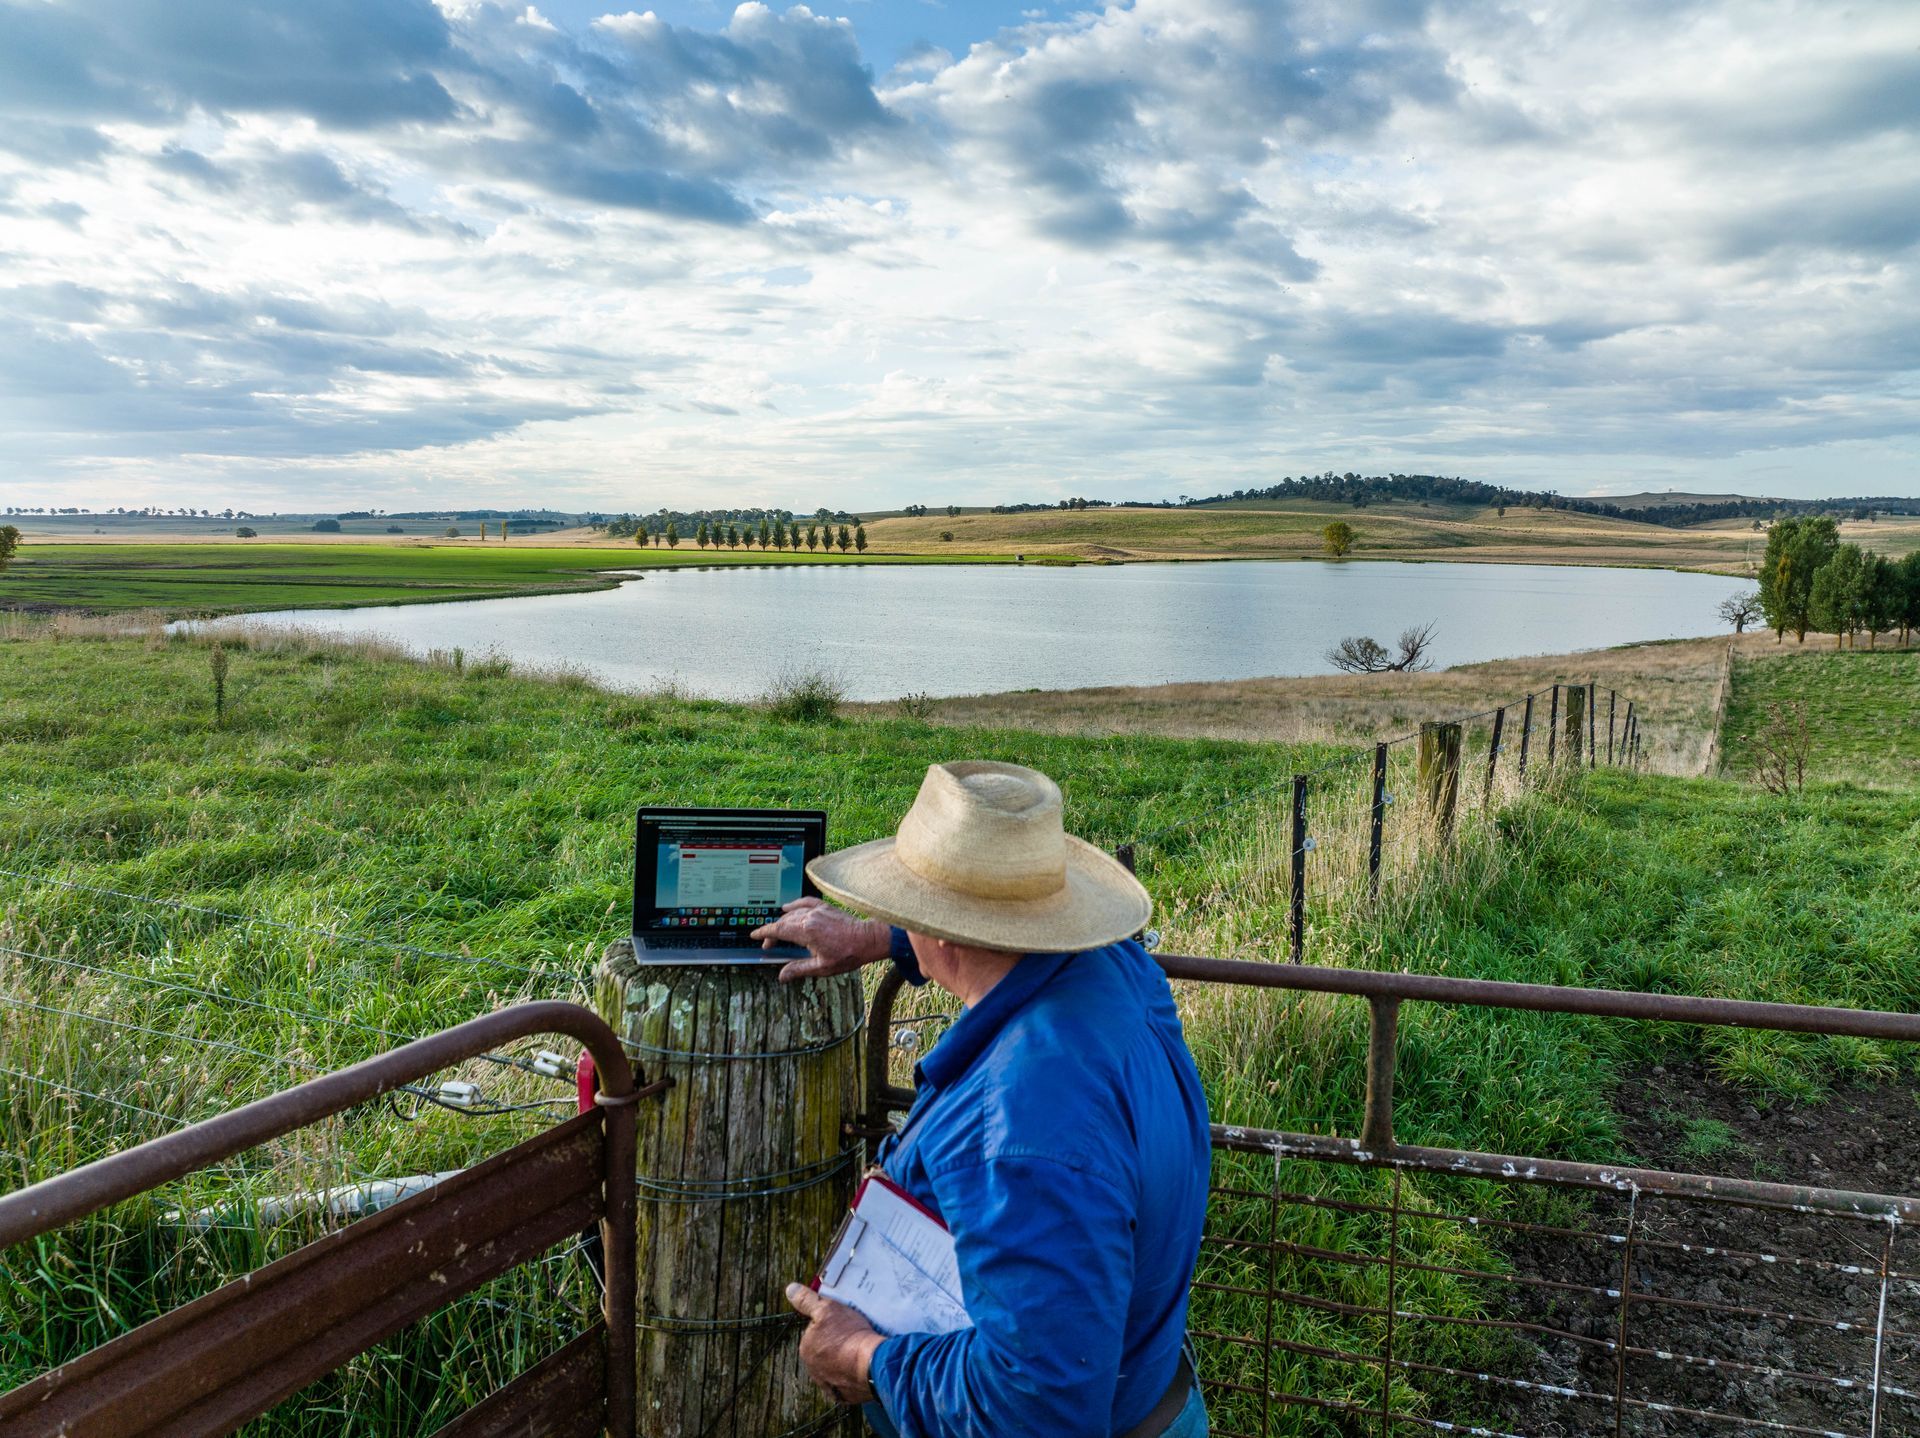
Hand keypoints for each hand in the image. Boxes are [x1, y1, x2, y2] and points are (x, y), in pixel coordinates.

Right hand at [752, 897, 891, 982]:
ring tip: (778, 932)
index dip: (764, 933)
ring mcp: (818, 910)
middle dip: (773, 932)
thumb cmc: (847, 954)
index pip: (778, 930)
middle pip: (783, 922)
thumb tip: (781, 976)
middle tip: (768, 944)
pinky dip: (795, 904)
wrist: (867, 939)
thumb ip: (799, 969)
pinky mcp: (825, 907)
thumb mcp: (822, 967)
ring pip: (793, 913)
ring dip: (782, 922)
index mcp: (806, 931)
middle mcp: (809, 917)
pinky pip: (805, 902)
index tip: (755, 935)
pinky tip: (788, 907)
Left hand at [786, 1283, 882, 1405]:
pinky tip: (861, 1366)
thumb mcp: (826, 1308)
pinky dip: (852, 1375)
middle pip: (824, 1351)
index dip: (830, 1325)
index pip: (815, 1333)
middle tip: (853, 1334)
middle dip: (836, 1343)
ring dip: (844, 1360)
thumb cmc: (849, 1334)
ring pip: (835, 1367)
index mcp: (806, 1348)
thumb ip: (806, 1300)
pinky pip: (846, 1383)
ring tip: (860, 1349)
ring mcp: (828, 1384)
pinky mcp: (843, 1396)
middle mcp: (813, 1369)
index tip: (843, 1322)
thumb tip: (790, 1290)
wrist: (872, 1363)